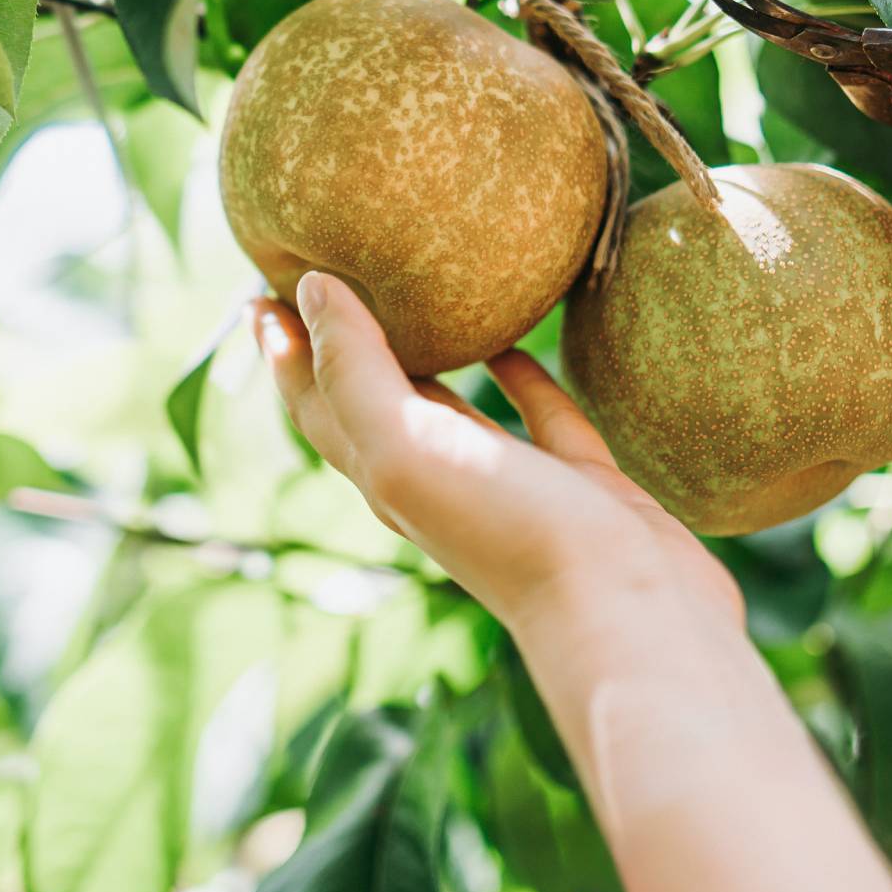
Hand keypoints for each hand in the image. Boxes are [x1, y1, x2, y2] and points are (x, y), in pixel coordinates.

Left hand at [253, 273, 891, 891]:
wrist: (631, 616)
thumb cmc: (513, 534)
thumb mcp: (410, 447)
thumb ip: (357, 370)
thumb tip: (311, 288)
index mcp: (386, 478)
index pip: (316, 403)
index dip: (285, 350)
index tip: (261, 287)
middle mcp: (439, 481)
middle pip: (371, 404)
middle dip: (341, 343)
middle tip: (326, 275)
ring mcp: (509, 484)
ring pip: (453, 408)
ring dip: (426, 356)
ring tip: (417, 292)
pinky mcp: (578, 482)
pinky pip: (540, 415)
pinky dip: (520, 374)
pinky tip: (516, 338)